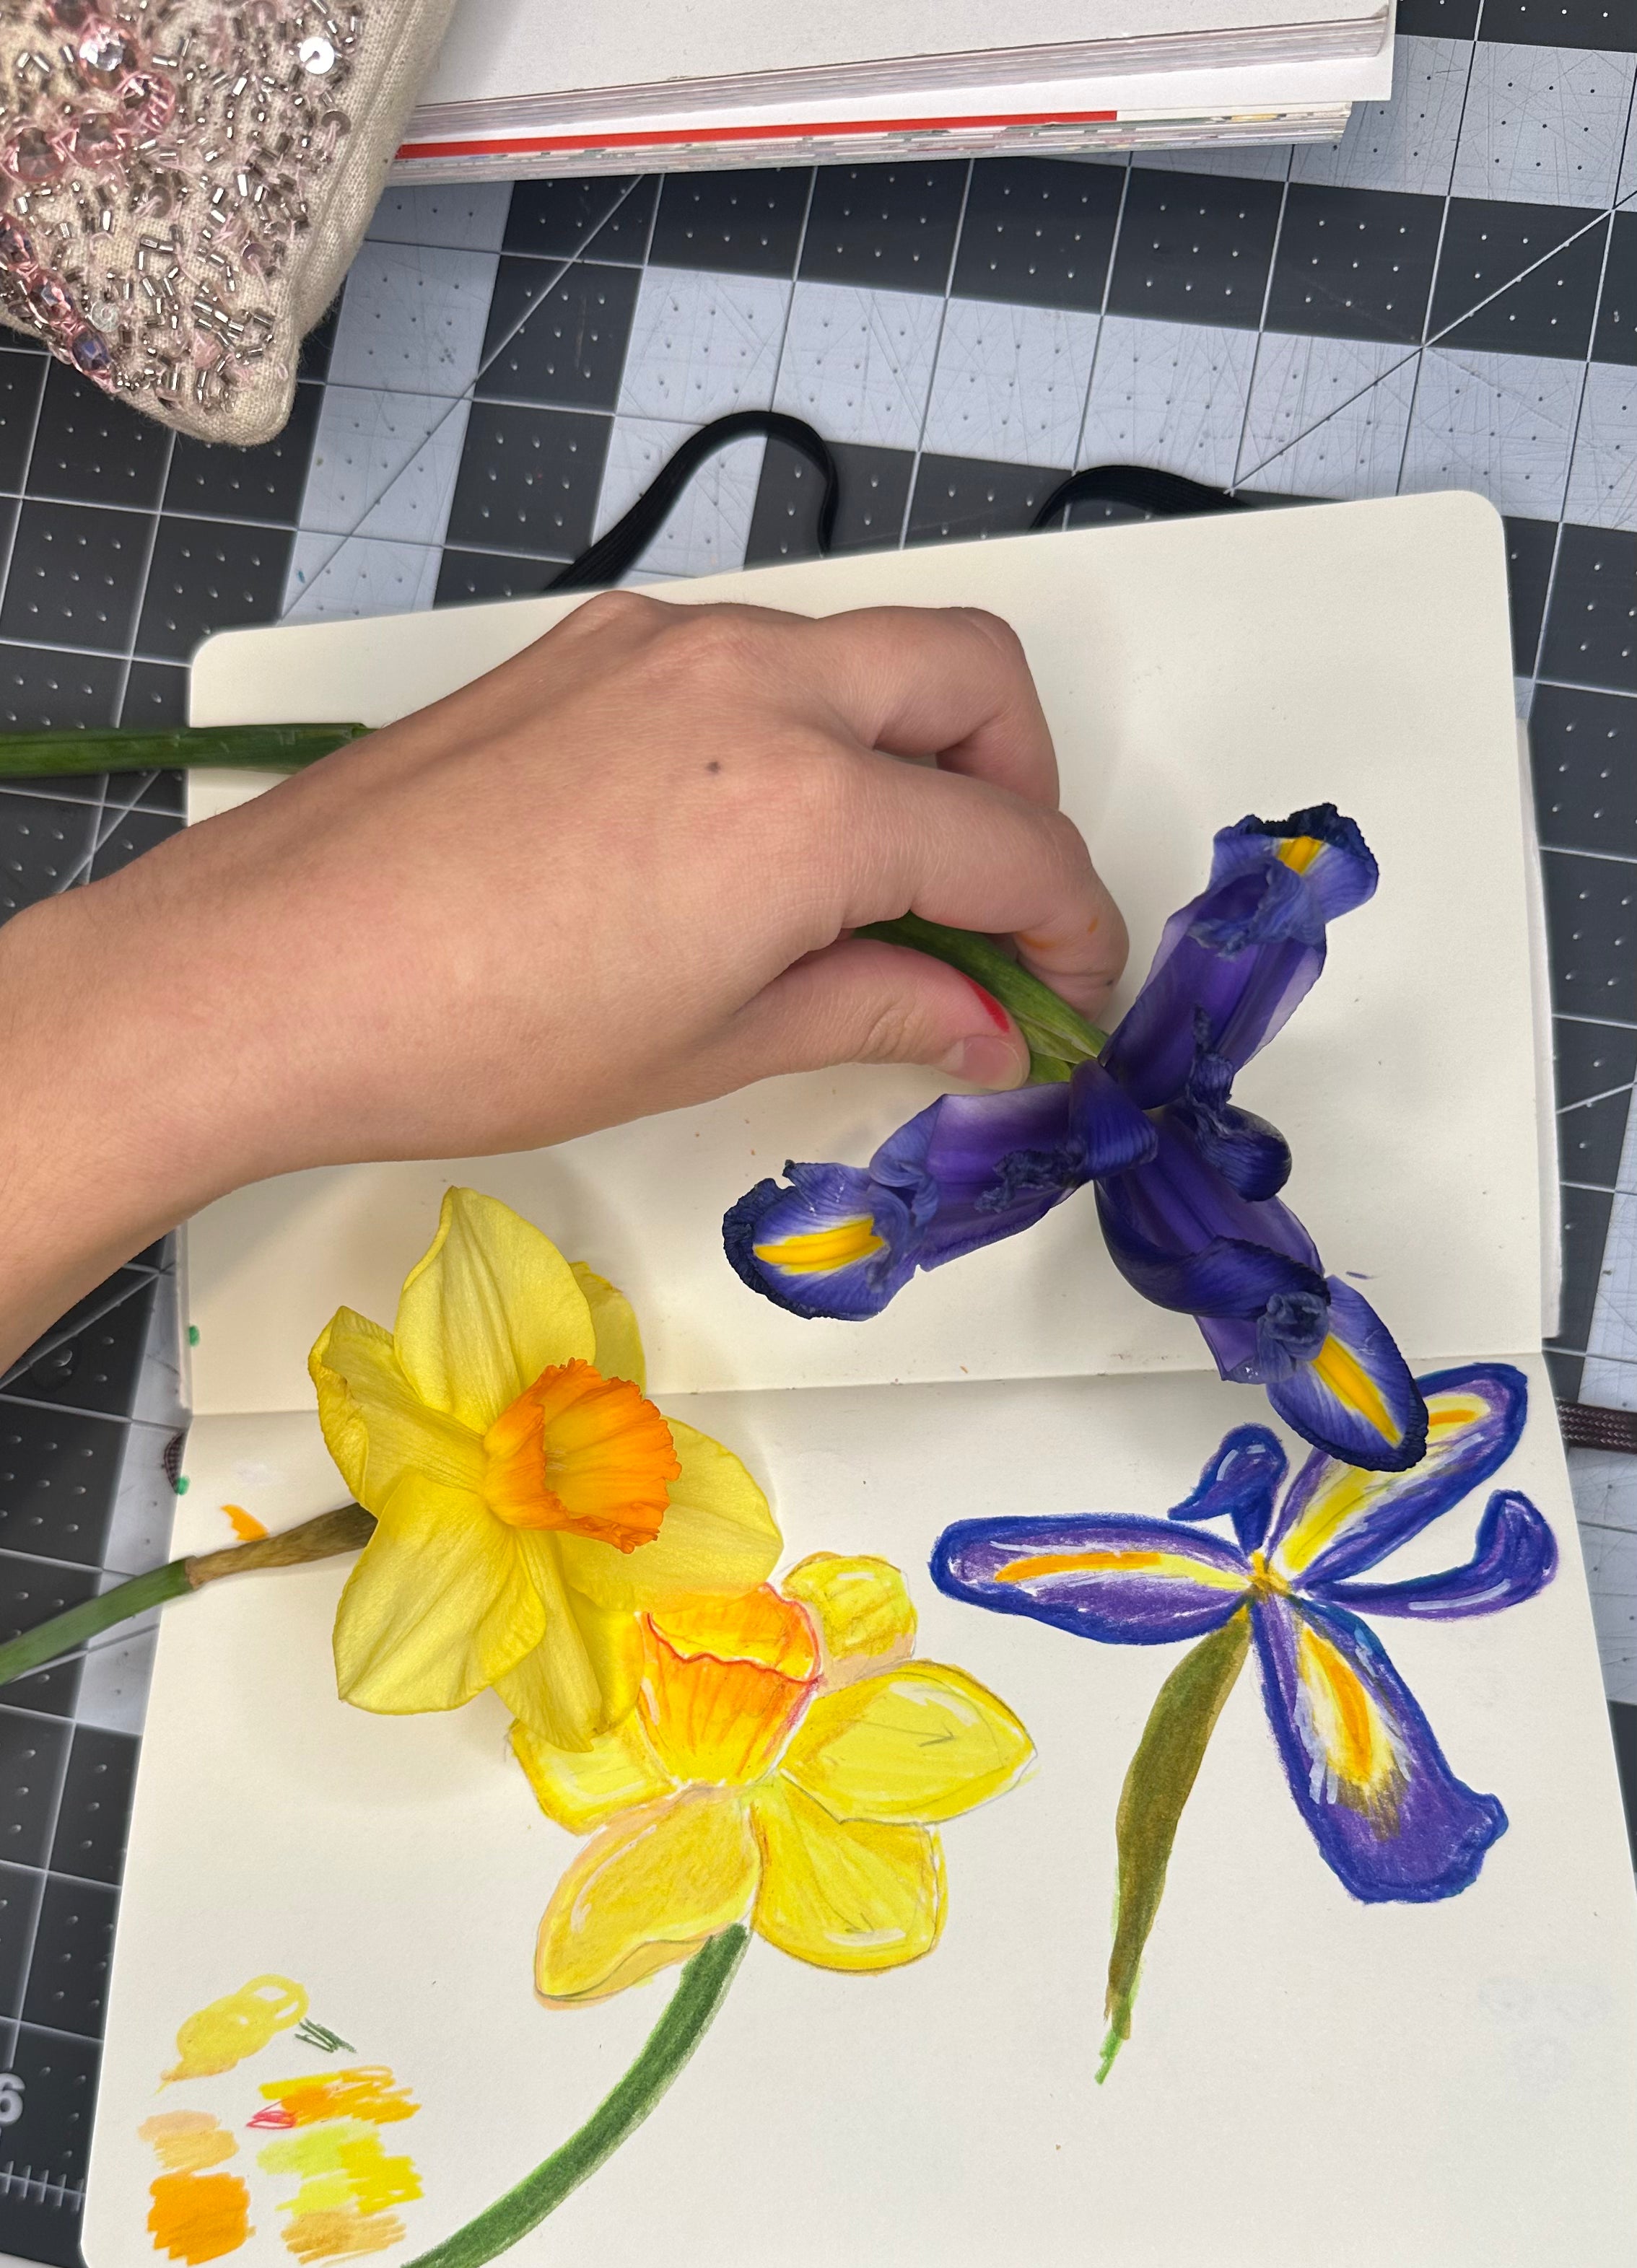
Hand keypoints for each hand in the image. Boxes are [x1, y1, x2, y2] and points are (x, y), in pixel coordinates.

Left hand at [0, 592, 1125, 1366]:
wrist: (272, 972)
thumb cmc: (467, 1029)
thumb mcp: (709, 1047)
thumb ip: (877, 1008)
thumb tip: (981, 1023)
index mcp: (803, 805)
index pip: (1010, 845)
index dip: (1072, 928)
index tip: (1073, 988)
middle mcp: (751, 686)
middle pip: (976, 681)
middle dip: (1025, 789)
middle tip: (998, 912)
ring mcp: (665, 646)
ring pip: (865, 648)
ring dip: (915, 746)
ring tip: (879, 884)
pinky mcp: (595, 643)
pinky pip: (760, 655)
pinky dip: (810, 726)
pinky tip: (764, 837)